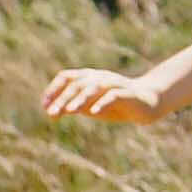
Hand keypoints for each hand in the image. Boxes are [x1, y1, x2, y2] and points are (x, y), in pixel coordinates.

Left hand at [39, 65, 167, 124]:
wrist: (146, 103)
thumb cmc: (114, 105)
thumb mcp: (91, 106)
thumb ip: (73, 106)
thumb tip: (50, 112)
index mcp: (89, 78)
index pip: (67, 77)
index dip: (54, 89)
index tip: (44, 105)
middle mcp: (100, 77)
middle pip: (77, 84)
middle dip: (63, 98)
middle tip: (50, 114)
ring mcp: (114, 84)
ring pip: (93, 88)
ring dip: (79, 99)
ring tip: (69, 111)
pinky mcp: (127, 93)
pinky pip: (113, 95)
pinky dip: (102, 102)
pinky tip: (93, 112)